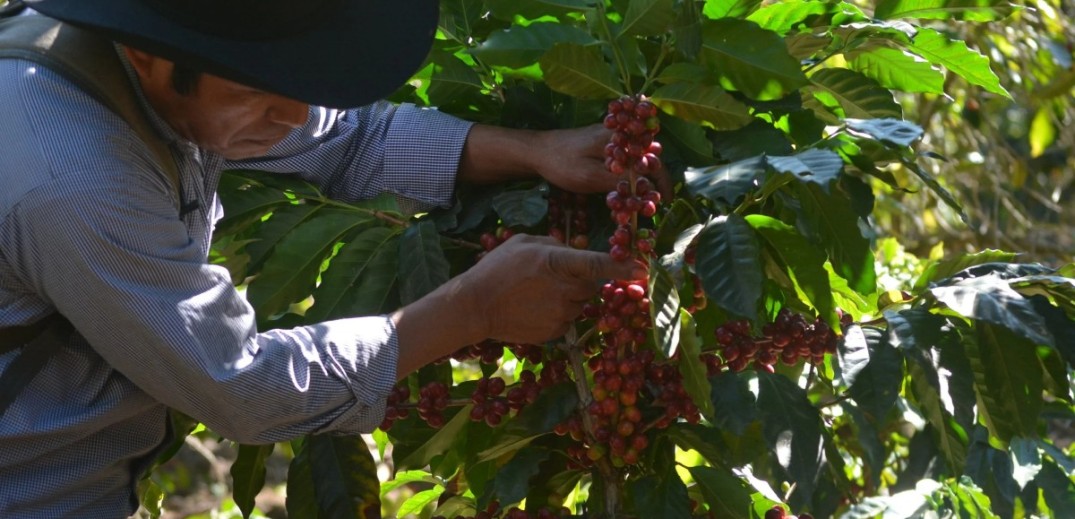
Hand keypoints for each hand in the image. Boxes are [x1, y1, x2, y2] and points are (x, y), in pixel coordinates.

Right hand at [456, 234, 643, 343]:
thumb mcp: (525, 243)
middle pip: (592, 284)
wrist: (474, 306)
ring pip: (580, 303)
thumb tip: (576, 250)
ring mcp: (562, 314)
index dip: (625, 265)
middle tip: (553, 276)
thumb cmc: (497, 268)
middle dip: (581, 279)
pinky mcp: (557, 332)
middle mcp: (565, 290)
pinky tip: (534, 308)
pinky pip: (568, 319)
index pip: (600, 264)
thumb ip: (555, 245)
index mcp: (558, 263)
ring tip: (537, 293)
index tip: (645, 267)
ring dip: (568, 297)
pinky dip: (557, 313)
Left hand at [533, 124, 671, 198]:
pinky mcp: (602, 142)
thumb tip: (647, 189)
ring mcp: (610, 137)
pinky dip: (630, 171)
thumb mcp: (591, 177)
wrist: (536, 151)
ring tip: (643, 197)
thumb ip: (620, 181)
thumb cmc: (562, 164)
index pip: (652, 159)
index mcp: (620, 140)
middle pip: (648, 156)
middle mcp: (619, 134)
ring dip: (643, 176)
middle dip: (655, 179)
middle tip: (653, 202)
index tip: (663, 200)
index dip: (661, 181)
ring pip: (637, 157)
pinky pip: (625, 156)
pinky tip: (628, 185)